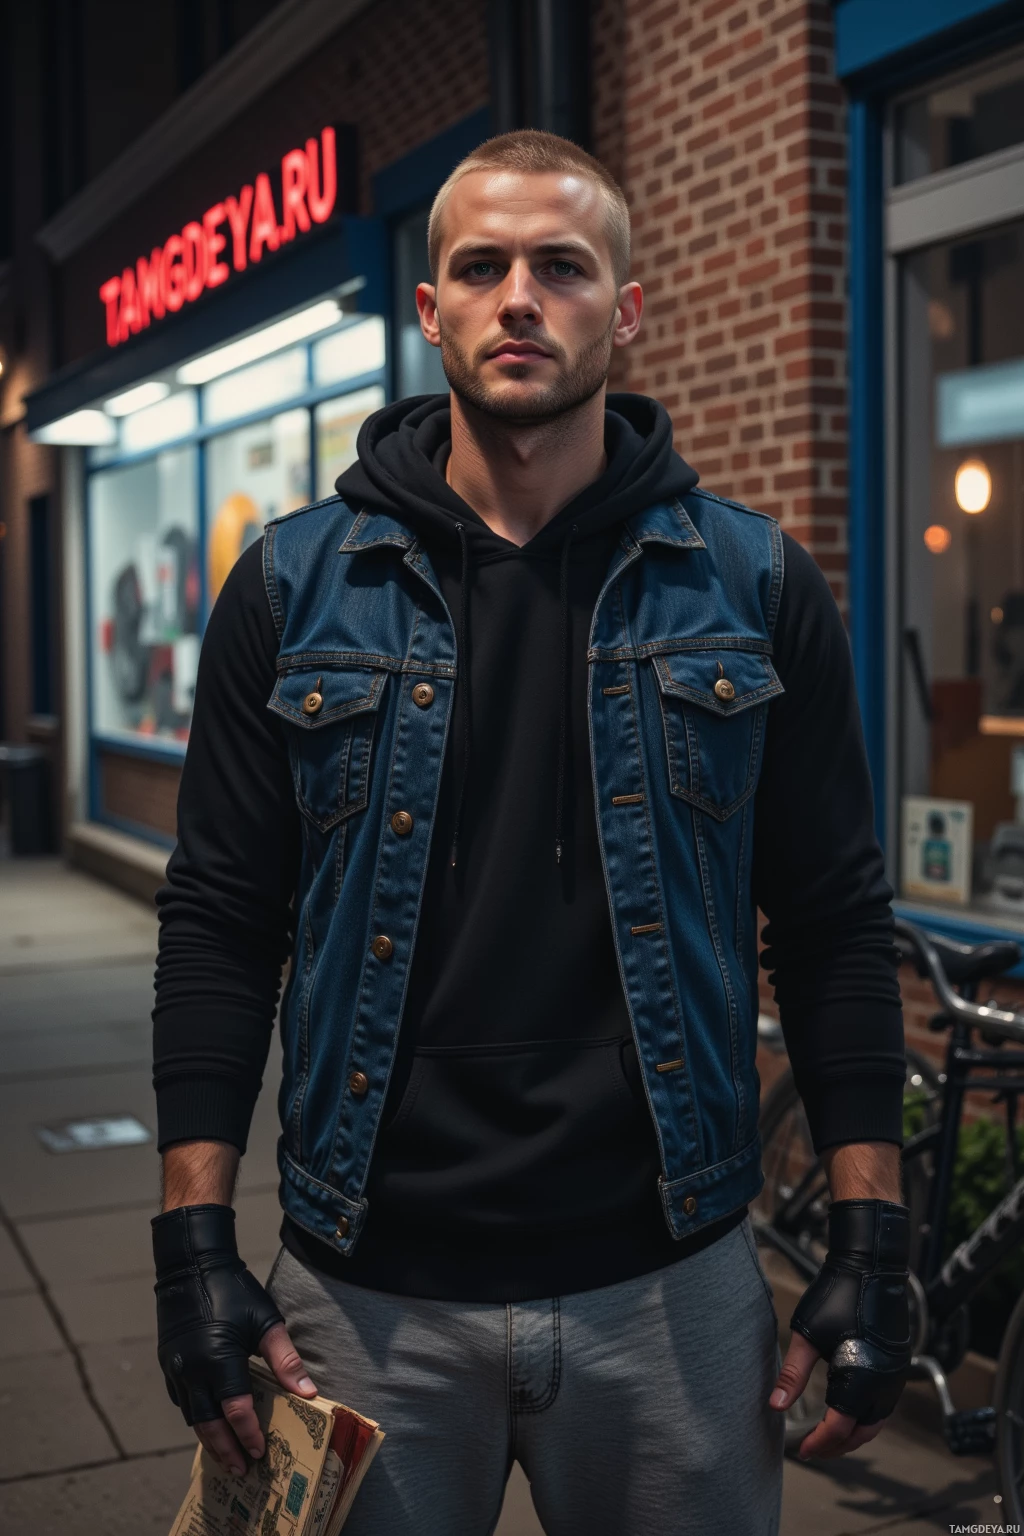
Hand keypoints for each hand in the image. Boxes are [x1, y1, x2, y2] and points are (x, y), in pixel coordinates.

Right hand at [153, 1204, 317, 1475]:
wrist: (191, 1266)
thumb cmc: (234, 1290)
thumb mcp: (265, 1321)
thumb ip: (285, 1359)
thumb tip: (308, 1392)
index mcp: (219, 1359)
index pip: (236, 1410)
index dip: (249, 1433)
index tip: (260, 1453)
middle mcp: (193, 1370)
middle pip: (209, 1423)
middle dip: (226, 1449)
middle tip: (241, 1470)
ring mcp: (176, 1368)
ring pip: (192, 1416)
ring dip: (209, 1438)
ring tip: (227, 1455)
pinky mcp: (168, 1363)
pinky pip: (182, 1400)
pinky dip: (197, 1417)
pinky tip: (209, 1423)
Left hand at [769, 1200, 910, 1458]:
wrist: (871, 1266)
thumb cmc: (837, 1295)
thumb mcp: (807, 1336)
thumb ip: (792, 1375)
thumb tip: (775, 1406)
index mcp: (861, 1379)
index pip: (839, 1427)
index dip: (819, 1442)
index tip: (801, 1450)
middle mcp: (884, 1383)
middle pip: (861, 1431)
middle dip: (836, 1445)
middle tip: (812, 1449)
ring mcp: (895, 1375)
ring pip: (875, 1421)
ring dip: (853, 1433)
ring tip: (828, 1436)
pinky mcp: (898, 1364)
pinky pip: (884, 1404)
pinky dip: (866, 1416)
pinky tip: (848, 1411)